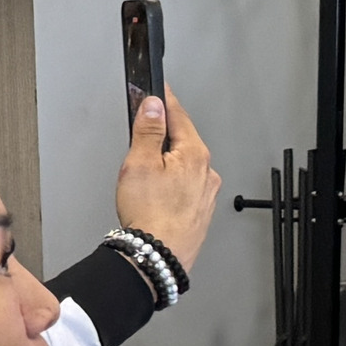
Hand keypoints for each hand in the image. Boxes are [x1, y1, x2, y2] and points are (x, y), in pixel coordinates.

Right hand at [115, 91, 222, 271]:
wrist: (159, 256)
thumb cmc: (150, 214)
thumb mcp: (139, 163)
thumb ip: (148, 130)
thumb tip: (153, 105)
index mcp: (194, 154)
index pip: (179, 115)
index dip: (164, 100)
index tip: (157, 89)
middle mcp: (206, 171)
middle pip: (183, 140)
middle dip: (163, 135)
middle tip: (140, 138)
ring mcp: (206, 192)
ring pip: (185, 165)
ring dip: (168, 162)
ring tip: (144, 176)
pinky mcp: (201, 210)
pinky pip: (187, 185)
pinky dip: (173, 182)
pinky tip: (156, 195)